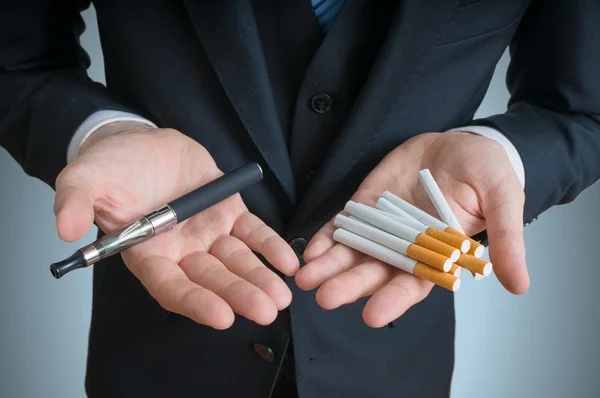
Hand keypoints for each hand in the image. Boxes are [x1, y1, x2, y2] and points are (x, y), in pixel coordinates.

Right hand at [54, 123, 298, 328]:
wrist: (141, 142)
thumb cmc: (111, 166)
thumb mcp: (84, 178)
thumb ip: (74, 202)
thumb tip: (63, 228)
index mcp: (147, 252)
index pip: (171, 286)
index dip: (195, 302)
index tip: (221, 317)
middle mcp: (181, 249)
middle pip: (212, 279)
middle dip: (238, 295)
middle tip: (265, 310)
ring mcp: (208, 232)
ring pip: (237, 261)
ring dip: (259, 278)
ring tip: (281, 296)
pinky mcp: (229, 211)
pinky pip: (253, 232)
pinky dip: (270, 246)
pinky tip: (288, 263)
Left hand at [294, 132, 527, 326]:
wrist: (462, 142)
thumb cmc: (488, 172)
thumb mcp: (503, 199)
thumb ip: (506, 239)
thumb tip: (519, 286)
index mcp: (438, 253)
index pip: (415, 283)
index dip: (394, 299)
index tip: (372, 315)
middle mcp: (406, 246)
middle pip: (376, 271)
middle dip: (350, 285)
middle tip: (325, 297)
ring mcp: (384, 225)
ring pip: (354, 252)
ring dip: (330, 266)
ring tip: (305, 278)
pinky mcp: (367, 204)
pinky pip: (344, 224)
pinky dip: (327, 237)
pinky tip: (311, 250)